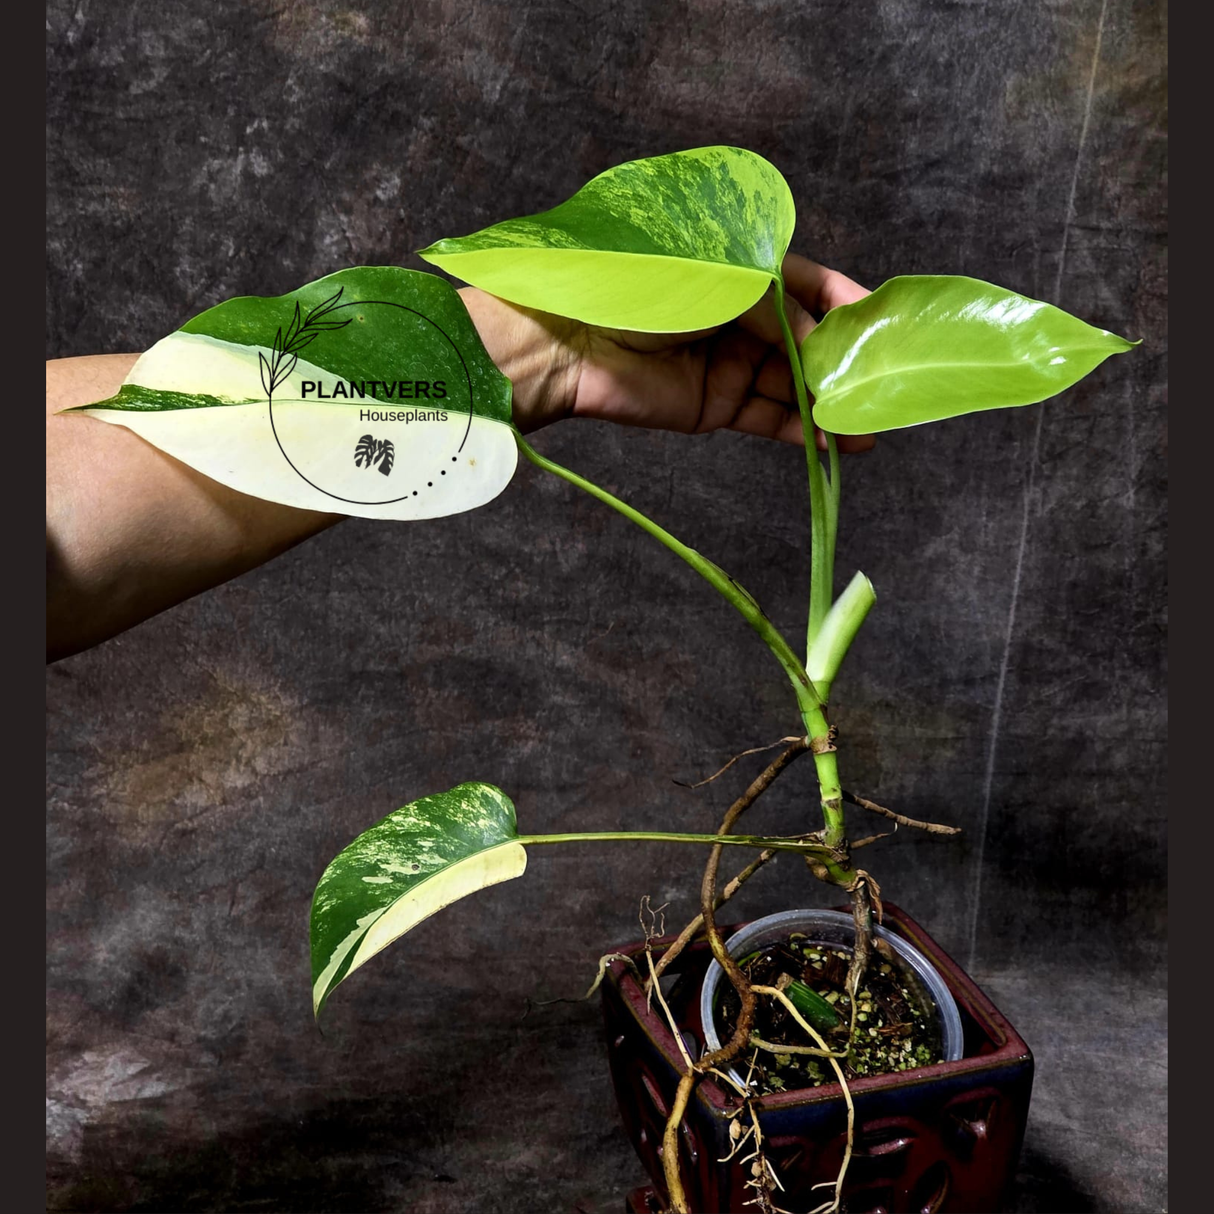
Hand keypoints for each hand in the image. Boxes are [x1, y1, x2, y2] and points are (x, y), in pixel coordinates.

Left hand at [460, 253, 874, 452]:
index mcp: (743, 273)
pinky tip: (840, 440)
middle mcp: (743, 319)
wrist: (572, 340)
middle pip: (809, 340)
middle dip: (847, 360)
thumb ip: (776, 307)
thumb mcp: (722, 281)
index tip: (881, 319)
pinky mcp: (718, 406)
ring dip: (833, 403)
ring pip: (795, 385)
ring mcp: (732, 365)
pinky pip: (771, 418)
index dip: (845, 299)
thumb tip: (822, 338)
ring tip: (873, 421)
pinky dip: (804, 430)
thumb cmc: (642, 288)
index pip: (808, 283)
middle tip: (888, 379)